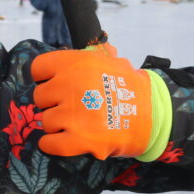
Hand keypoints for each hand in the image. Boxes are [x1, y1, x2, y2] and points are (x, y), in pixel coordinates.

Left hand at [31, 44, 153, 158]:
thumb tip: (84, 48)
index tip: (55, 85)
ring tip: (77, 123)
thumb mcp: (109, 60)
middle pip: (40, 97)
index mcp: (75, 63)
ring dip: (57, 125)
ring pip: (45, 121)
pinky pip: (49, 144)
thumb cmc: (130, 86)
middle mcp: (71, 85)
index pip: (38, 68)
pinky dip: (52, 145)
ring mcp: (73, 114)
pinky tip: (63, 141)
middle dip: (53, 103)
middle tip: (71, 107)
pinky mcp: (79, 139)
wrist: (155, 114)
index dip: (45, 79)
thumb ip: (90, 54)